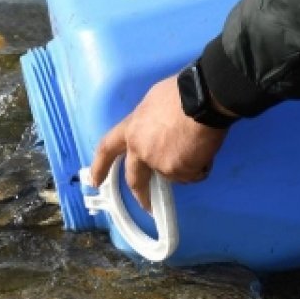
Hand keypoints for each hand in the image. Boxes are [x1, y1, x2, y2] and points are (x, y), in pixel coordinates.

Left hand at [89, 76, 232, 211]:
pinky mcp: (177, 172)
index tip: (95, 181)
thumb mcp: (153, 102)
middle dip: (141, 194)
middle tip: (146, 204)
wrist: (202, 99)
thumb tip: (154, 131)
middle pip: (135, 179)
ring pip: (172, 174)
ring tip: (197, 144)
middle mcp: (140, 150)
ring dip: (183, 166)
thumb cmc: (180, 93)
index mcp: (131, 129)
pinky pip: (192, 174)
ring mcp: (158, 163)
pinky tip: (204, 148)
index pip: (107, 149)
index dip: (99, 166)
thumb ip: (148, 124)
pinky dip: (199, 166)